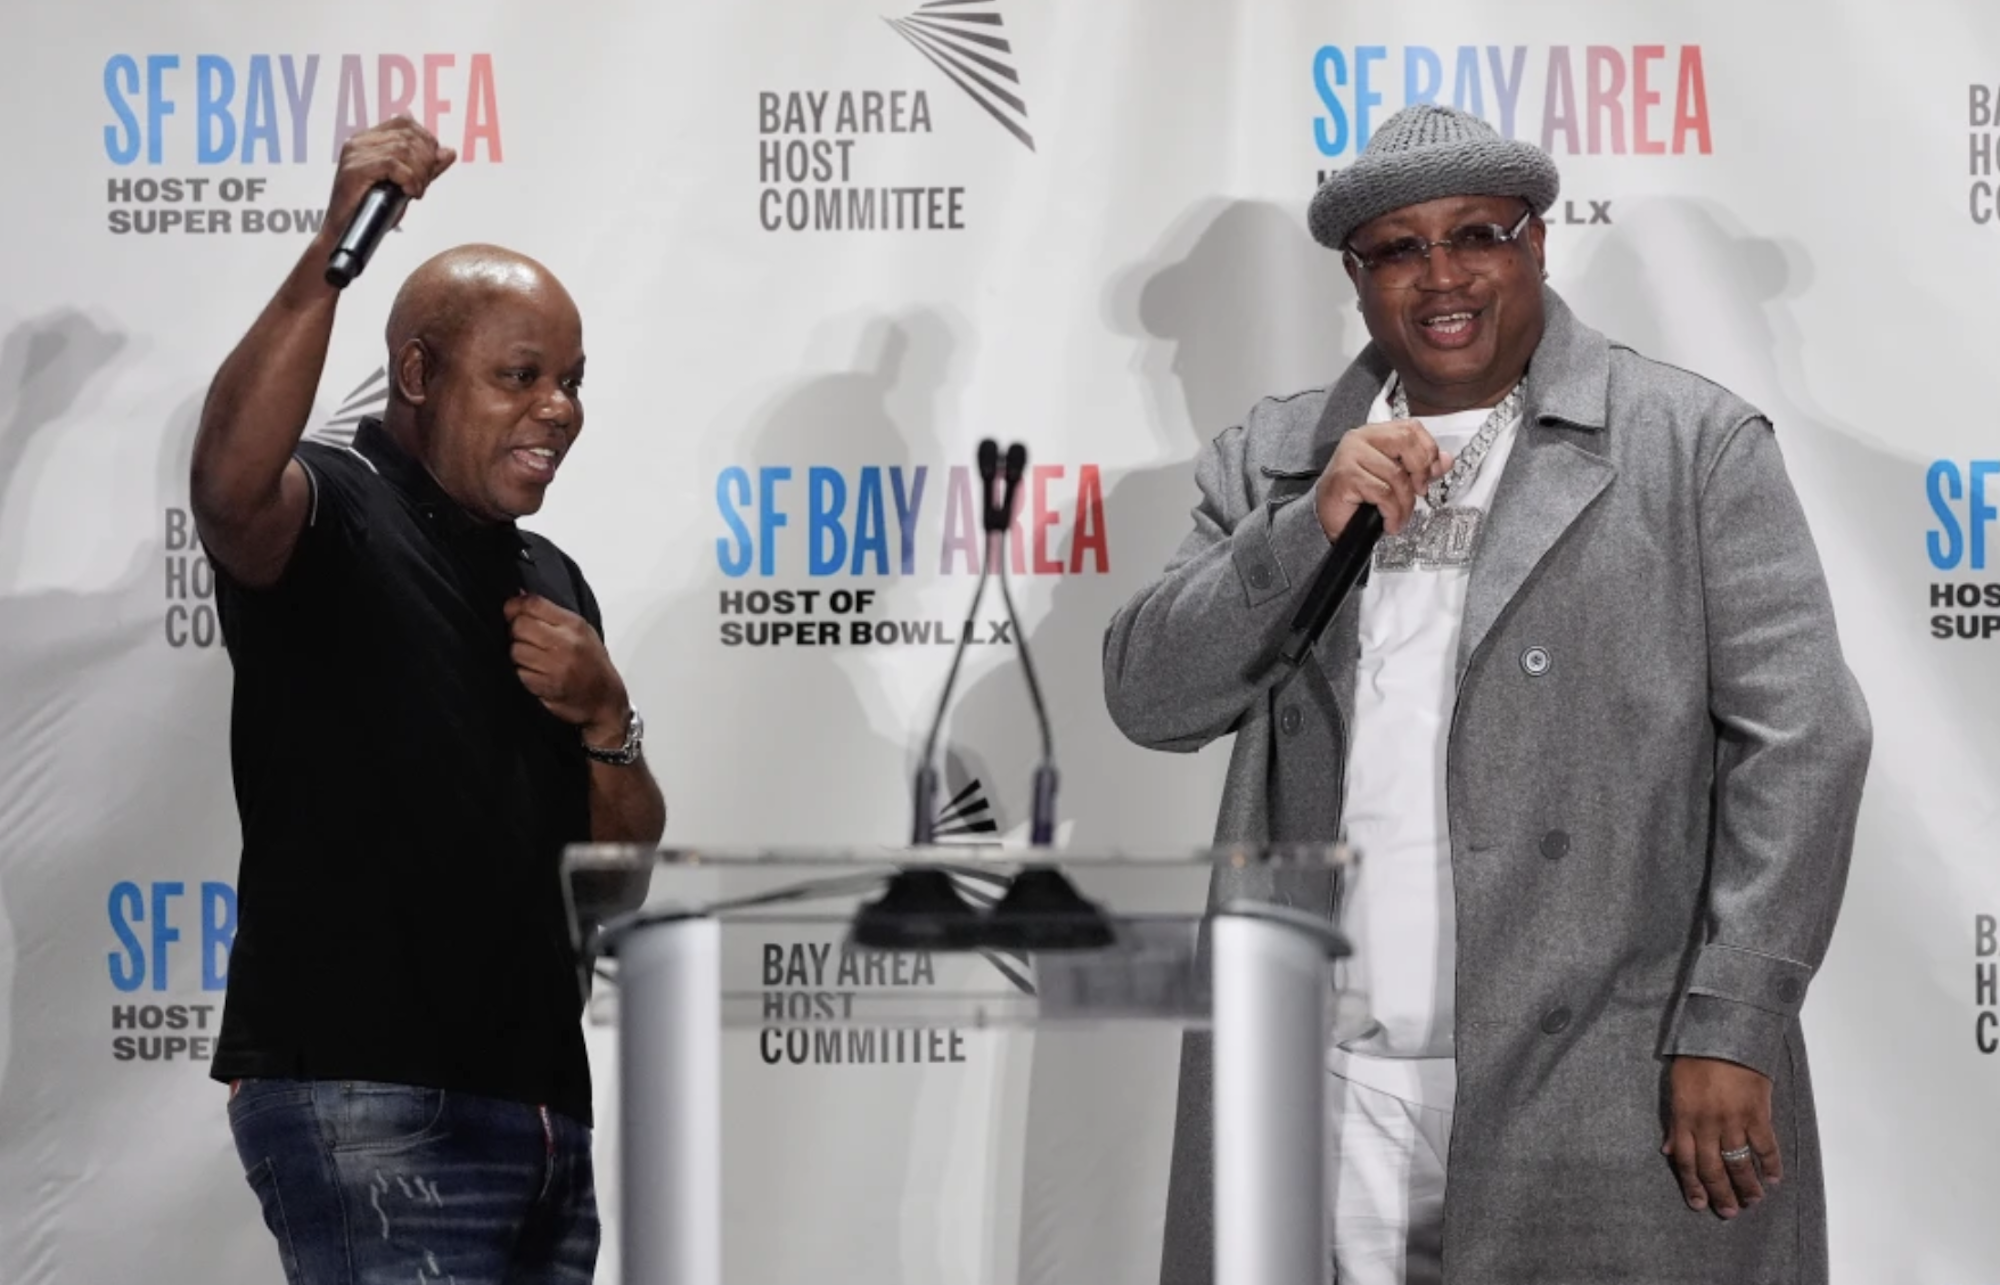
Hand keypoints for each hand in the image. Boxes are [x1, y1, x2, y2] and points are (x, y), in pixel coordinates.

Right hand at [323, 115, 456, 237]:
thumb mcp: (406, 185)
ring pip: (402, 149)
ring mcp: (354, 154)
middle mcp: (359, 141)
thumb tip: (449, 152)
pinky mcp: (354, 170)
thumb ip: (427, 168)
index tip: (432, 164)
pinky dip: (408, 179)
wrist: (345, 233)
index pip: (405, 123)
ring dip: (418, 173)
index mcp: (368, 139)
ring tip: (415, 190)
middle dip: (426, 161)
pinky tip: (409, 192)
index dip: (426, 140)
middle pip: (407, 136)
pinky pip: (391, 164)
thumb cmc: (372, 211)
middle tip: (423, 183)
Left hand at [504, 594, 628, 742]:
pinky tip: (537, 674)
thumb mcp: (582, 632)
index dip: (514, 606)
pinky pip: (519, 672)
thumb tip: (519, 595)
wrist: (605, 699)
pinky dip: (523, 674)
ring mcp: (555, 665)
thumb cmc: (593, 664)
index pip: (533, 604)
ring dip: (518, 655)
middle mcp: (565, 643)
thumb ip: (552, 615)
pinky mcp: (546, 686)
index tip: (511, 611)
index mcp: (574, 625)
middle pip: (519, 626)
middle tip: (525, 639)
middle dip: (516, 632)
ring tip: (533, 659)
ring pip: (515, 650)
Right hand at [1315, 420, 1453, 538]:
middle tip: (1419, 493)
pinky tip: (1389, 523)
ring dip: (1405, 504)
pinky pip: (1383, 493)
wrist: (1328, 520)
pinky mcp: (1346, 476)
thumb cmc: (1358, 498)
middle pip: (1406, 441)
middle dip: (1420, 471)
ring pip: (1396, 475)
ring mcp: (1350, 455)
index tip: (1429, 476)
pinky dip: (1392, 513)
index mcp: (1374, 433)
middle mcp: (1360, 438)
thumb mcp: (1394, 479)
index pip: (1411, 428)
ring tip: (1400, 518)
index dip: (1428, 451)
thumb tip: (1445, 460)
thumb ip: (1420, 467)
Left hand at [1662, 1056, 1781, 1218]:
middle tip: (1729, 1212)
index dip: (1692, 1185)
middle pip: (1713, 1168)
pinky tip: (1774, 1178)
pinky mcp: (1758, 1113)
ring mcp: (1733, 1120)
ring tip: (1752, 1201)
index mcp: (1684, 1117)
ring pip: (1740, 1162)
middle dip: (1721, 1193)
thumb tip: (1668, 1150)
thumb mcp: (1676, 1087)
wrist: (1726, 1034)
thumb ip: (1674, 1122)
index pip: (1686, 1161)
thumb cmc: (1696, 1058)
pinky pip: (1766, 1146)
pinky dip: (1771, 1164)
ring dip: (1746, 1185)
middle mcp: (1707, 1123)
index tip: (1699, 1204)